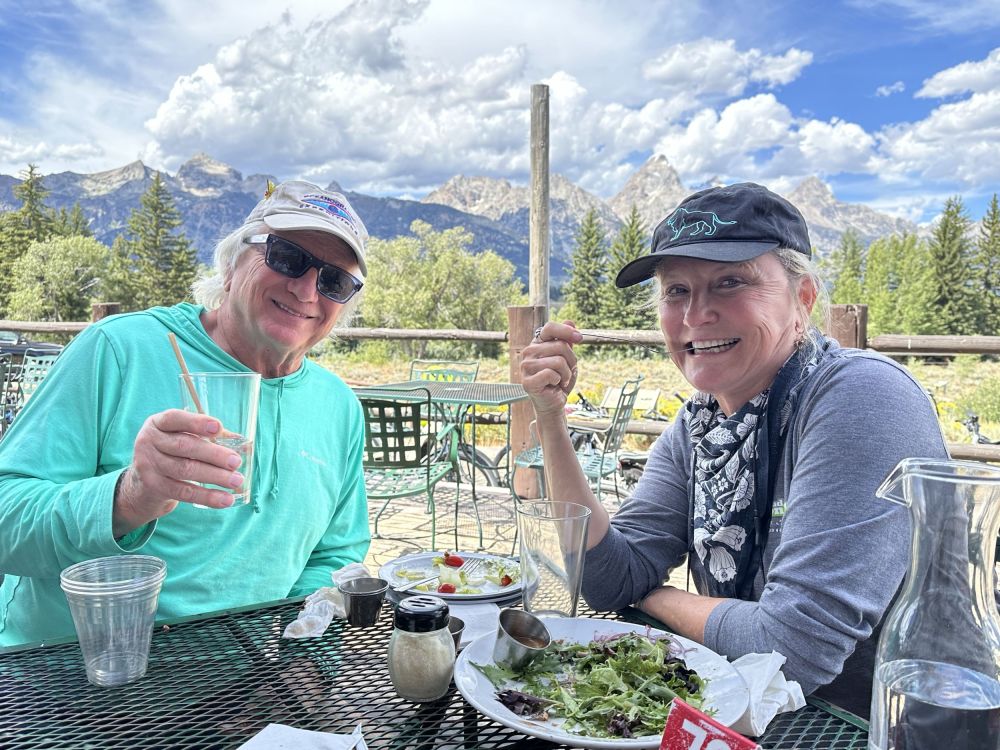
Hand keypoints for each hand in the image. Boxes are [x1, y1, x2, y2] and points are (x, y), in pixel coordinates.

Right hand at [113, 409, 245, 535]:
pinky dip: (207, 497)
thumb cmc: (172, 452)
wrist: (143, 483)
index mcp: (158, 423)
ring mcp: (148, 465)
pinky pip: (184, 492)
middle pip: (184, 446)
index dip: (197, 422)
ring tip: (236, 480)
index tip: (218, 428)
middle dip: (214, 454)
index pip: (175, 418)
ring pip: (185, 470)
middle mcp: (149, 441)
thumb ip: (208, 436)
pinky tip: (225, 499)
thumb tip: (243, 444)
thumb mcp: (182, 437)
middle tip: (236, 462)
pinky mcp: (154, 486)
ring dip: (215, 476)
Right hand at [520, 321, 582, 416]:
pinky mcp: (528, 382)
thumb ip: (567, 341)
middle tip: (566, 372)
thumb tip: (570, 321)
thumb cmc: (559, 380)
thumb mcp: (567, 358)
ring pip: (558, 361)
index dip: (566, 331)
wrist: (554, 402)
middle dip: (571, 361)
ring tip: (560, 380)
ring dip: (566, 373)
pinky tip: (554, 385)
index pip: (550, 328)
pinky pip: (551, 374)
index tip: (579, 338)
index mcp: (537, 344)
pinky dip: (559, 380)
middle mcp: (528, 352)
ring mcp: (526, 366)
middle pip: (560, 345)